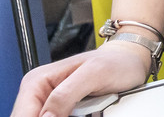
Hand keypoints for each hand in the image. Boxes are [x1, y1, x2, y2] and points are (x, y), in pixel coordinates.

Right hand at [11, 41, 151, 116]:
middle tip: (80, 114)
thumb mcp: (94, 73)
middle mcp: (39, 94)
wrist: (129, 63)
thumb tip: (46, 116)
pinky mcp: (61, 113)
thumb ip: (66, 94)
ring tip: (85, 111)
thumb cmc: (116, 62)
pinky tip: (84, 115)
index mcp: (37, 81)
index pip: (23, 115)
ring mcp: (50, 105)